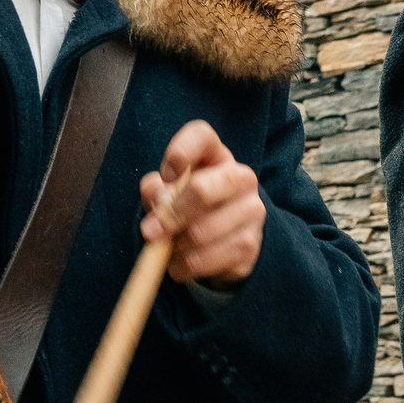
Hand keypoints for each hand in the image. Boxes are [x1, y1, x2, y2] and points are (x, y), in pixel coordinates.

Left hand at [140, 120, 264, 288]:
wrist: (222, 242)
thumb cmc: (188, 208)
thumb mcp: (167, 194)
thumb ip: (156, 191)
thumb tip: (160, 199)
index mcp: (216, 156)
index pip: (202, 136)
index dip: (180, 152)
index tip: (165, 175)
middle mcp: (240, 177)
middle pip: (203, 189)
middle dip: (171, 214)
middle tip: (150, 231)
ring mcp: (252, 210)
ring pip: (203, 230)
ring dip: (177, 246)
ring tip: (169, 250)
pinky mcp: (252, 243)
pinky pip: (211, 258)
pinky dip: (189, 266)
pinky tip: (181, 264)